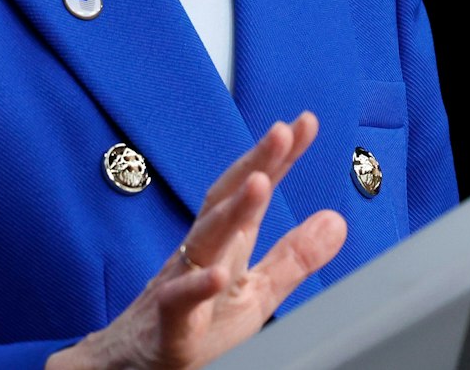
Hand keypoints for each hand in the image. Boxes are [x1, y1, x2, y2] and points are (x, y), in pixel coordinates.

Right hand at [47, 113, 345, 369]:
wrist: (133, 362)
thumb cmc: (194, 325)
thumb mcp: (257, 290)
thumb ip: (294, 256)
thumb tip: (336, 220)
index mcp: (226, 243)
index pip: (252, 191)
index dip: (279, 158)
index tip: (305, 123)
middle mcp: (201, 254)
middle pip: (224, 200)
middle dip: (253, 164)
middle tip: (282, 132)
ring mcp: (182, 284)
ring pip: (204, 241)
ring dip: (230, 211)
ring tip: (260, 183)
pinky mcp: (169, 325)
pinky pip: (178, 302)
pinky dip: (196, 288)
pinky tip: (217, 275)